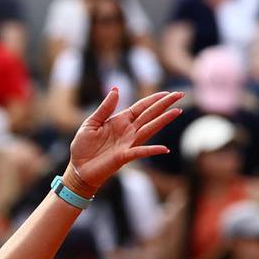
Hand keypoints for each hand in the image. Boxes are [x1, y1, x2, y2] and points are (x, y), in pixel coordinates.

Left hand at [68, 89, 182, 193]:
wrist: (78, 169)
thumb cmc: (83, 147)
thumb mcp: (91, 123)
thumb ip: (104, 108)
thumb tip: (116, 89)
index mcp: (120, 121)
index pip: (141, 107)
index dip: (154, 99)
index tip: (168, 92)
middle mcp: (128, 131)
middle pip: (150, 115)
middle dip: (165, 105)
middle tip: (180, 94)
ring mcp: (128, 143)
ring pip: (149, 129)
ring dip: (163, 121)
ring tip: (177, 112)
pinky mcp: (124, 157)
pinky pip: (140, 152)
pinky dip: (152, 150)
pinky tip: (165, 149)